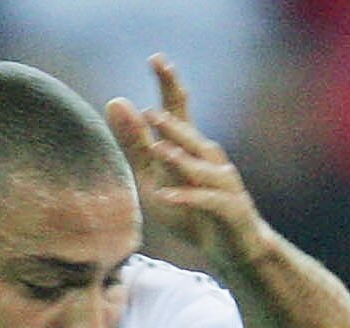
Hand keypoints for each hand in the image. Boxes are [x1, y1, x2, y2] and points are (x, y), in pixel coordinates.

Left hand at [107, 56, 271, 263]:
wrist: (235, 247)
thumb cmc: (194, 210)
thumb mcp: (157, 176)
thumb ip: (136, 143)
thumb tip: (114, 101)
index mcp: (193, 146)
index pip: (180, 109)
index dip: (169, 84)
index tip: (156, 59)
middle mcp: (211, 159)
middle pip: (191, 136)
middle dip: (173, 124)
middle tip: (151, 112)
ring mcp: (223, 184)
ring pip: (200, 168)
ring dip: (180, 159)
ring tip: (158, 150)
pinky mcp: (229, 210)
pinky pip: (206, 202)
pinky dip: (187, 199)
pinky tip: (166, 197)